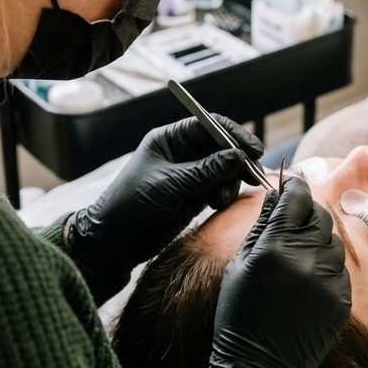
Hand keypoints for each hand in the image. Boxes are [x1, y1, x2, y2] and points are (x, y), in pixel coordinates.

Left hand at [66, 115, 263, 287]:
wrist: (115, 241)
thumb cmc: (133, 204)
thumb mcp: (170, 185)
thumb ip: (205, 171)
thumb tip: (238, 156)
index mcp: (169, 139)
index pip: (208, 125)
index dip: (232, 134)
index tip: (252, 149)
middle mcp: (181, 153)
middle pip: (220, 147)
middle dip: (236, 160)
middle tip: (251, 176)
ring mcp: (189, 175)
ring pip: (223, 169)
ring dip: (230, 181)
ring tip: (221, 200)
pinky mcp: (194, 196)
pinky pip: (219, 188)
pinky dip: (224, 193)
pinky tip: (217, 203)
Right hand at [203, 177, 351, 367]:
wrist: (260, 366)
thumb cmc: (240, 313)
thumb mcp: (240, 264)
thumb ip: (260, 225)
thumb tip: (273, 195)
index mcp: (276, 247)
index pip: (296, 197)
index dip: (293, 186)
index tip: (289, 183)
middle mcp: (307, 260)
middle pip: (320, 215)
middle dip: (306, 213)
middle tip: (291, 223)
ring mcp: (329, 281)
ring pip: (334, 241)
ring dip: (318, 241)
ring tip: (298, 258)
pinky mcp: (343, 300)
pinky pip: (340, 269)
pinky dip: (326, 267)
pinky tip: (307, 282)